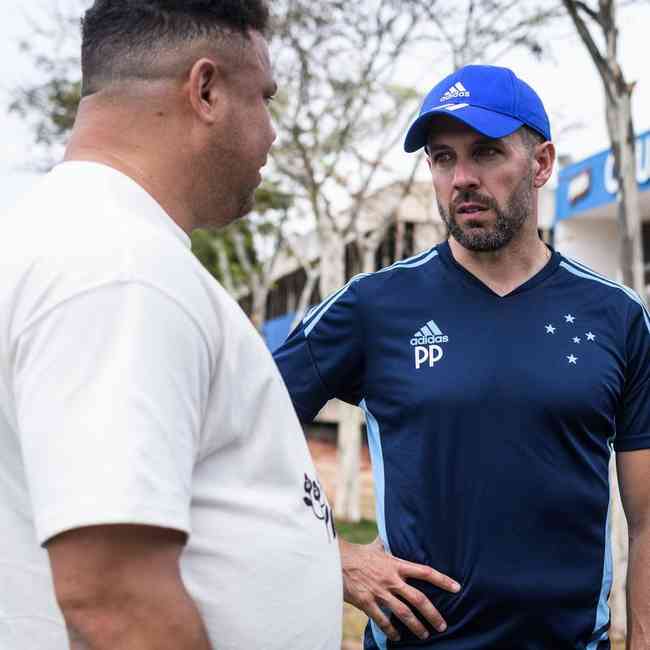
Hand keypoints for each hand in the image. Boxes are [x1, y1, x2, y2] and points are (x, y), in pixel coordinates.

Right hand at [339, 536, 459, 642]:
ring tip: (425, 635)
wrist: (336, 560)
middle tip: (443, 626)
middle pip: (418, 599)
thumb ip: (388, 543)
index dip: (442, 580)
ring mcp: (379, 592)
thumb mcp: (377, 546)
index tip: (457, 588)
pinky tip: (397, 637)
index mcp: (396, 564)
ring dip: (417, 626)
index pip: (424, 572)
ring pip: (404, 613)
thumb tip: (394, 532)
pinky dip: (391, 631)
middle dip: (433, 614)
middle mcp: (391, 579)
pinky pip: (382, 620)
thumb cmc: (358, 553)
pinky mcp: (366, 602)